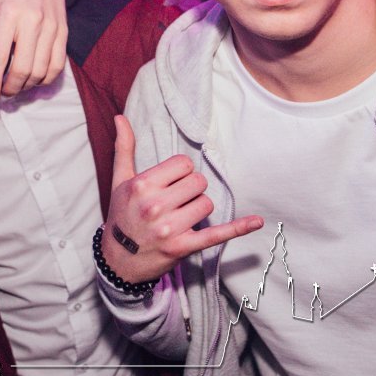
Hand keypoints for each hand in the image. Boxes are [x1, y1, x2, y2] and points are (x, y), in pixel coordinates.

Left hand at [0, 0, 67, 101]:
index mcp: (9, 13)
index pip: (0, 56)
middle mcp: (32, 20)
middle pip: (23, 68)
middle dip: (11, 88)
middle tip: (3, 93)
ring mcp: (51, 27)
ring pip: (41, 70)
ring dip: (27, 86)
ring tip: (16, 87)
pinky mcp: (64, 31)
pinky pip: (58, 64)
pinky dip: (46, 79)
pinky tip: (35, 80)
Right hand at [103, 115, 262, 283]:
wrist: (118, 259)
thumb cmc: (121, 214)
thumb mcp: (119, 180)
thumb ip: (124, 148)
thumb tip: (120, 117)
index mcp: (142, 185)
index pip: (183, 164)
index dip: (180, 172)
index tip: (170, 182)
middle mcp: (155, 206)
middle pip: (198, 182)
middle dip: (191, 189)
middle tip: (175, 200)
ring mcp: (169, 228)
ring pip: (206, 204)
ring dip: (198, 208)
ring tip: (180, 216)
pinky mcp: (182, 247)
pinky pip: (216, 234)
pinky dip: (238, 228)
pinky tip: (257, 221)